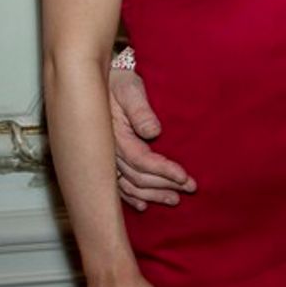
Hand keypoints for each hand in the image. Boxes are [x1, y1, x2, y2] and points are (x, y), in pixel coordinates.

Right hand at [110, 69, 195, 207]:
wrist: (97, 80)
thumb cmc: (118, 82)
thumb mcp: (130, 89)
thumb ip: (141, 110)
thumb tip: (153, 131)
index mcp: (113, 135)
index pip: (141, 160)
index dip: (164, 171)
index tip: (185, 176)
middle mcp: (107, 151)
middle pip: (137, 177)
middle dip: (164, 185)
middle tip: (188, 189)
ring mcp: (105, 158)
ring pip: (128, 184)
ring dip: (151, 195)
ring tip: (173, 200)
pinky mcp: (105, 160)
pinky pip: (116, 185)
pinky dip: (130, 197)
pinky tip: (143, 206)